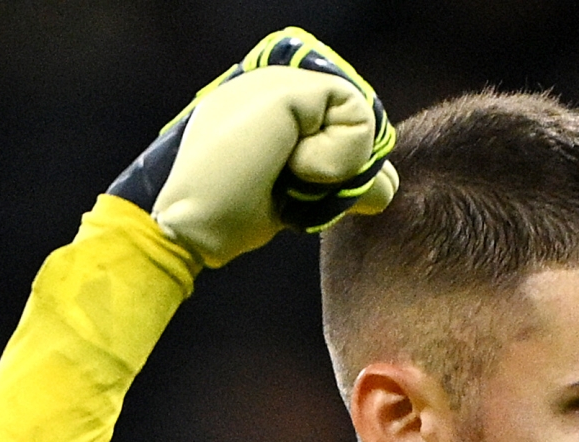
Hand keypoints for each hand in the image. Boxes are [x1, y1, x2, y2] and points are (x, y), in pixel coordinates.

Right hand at [108, 28, 396, 267]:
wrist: (191, 223)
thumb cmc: (232, 216)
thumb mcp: (299, 197)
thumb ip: (339, 180)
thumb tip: (387, 184)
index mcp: (267, 104)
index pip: (337, 119)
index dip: (343, 156)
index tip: (309, 186)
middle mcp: (271, 84)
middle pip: (357, 117)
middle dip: (346, 162)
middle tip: (297, 183)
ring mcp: (277, 81)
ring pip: (363, 117)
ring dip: (338, 162)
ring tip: (288, 172)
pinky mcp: (288, 90)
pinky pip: (358, 117)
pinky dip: (338, 157)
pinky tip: (292, 165)